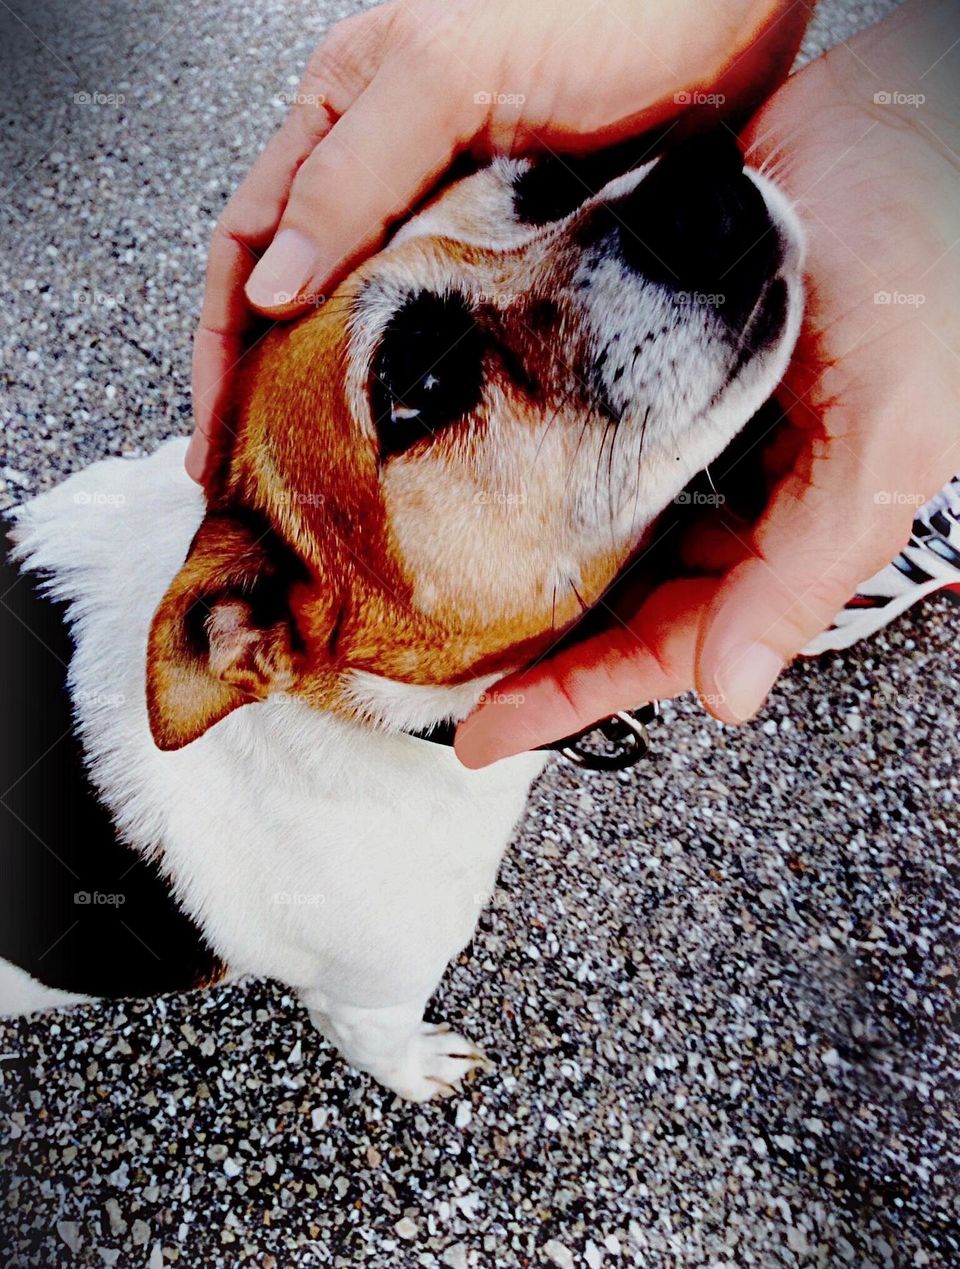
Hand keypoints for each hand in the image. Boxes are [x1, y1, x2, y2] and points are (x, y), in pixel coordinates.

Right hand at [187, 0, 807, 481]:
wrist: (724, 15)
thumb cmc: (602, 6)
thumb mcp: (447, 74)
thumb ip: (350, 176)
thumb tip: (272, 291)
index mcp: (342, 114)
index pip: (248, 244)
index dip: (221, 346)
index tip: (219, 436)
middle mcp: (388, 171)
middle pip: (303, 297)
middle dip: (272, 389)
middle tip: (267, 483)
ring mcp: (455, 219)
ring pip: (376, 324)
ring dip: (349, 398)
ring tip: (335, 480)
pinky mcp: (519, 254)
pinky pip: (455, 332)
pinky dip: (431, 386)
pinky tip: (427, 434)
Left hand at [455, 0, 959, 766]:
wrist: (911, 106)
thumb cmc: (933, 264)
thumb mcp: (884, 438)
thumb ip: (802, 571)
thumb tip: (730, 694)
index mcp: (786, 529)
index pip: (664, 642)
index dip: (574, 697)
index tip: (486, 740)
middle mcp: (732, 486)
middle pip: (615, 595)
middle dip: (534, 640)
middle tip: (434, 665)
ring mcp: (688, 421)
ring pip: (590, 516)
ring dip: (520, 551)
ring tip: (431, 582)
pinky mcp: (651, 351)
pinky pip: (580, 422)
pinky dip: (528, 450)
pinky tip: (475, 462)